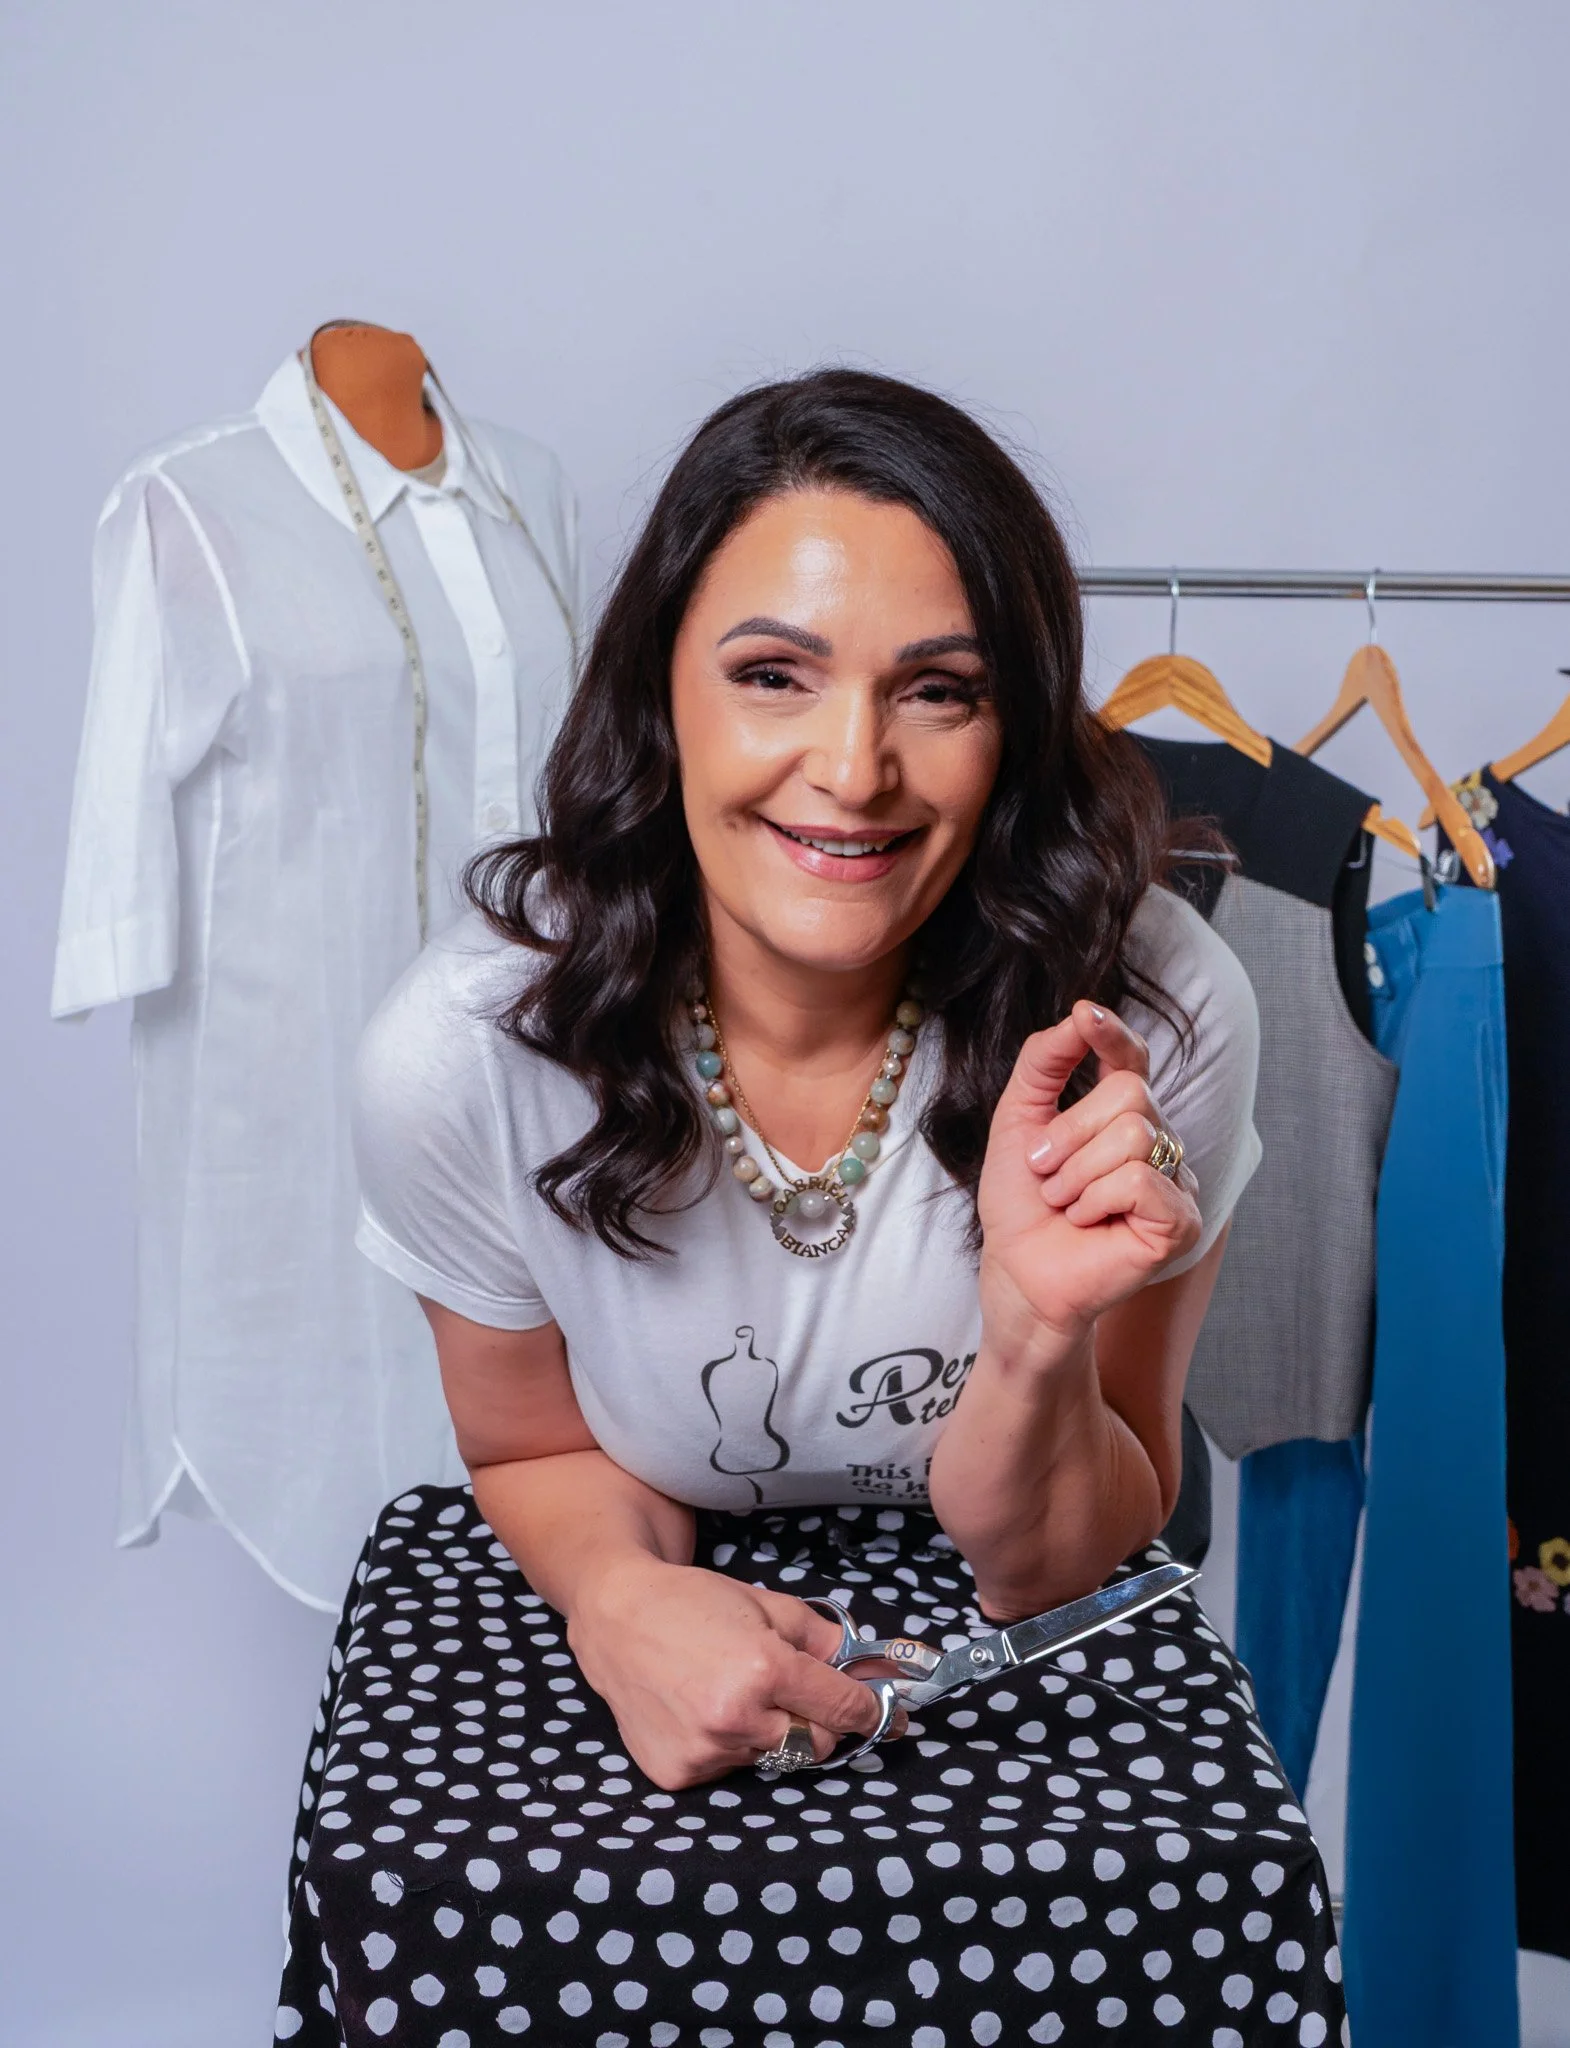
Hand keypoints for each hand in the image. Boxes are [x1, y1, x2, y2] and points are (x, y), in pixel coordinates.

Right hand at [566, 1555, 895, 1789]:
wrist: (616, 1617)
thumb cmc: (693, 1602)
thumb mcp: (767, 1605)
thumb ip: (822, 1641)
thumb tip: (868, 1670)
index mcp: (765, 1670)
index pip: (843, 1709)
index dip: (868, 1710)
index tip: (878, 1711)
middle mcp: (737, 1718)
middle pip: (816, 1745)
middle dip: (818, 1722)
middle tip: (797, 1695)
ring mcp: (705, 1751)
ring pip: (771, 1758)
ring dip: (770, 1733)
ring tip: (734, 1693)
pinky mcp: (678, 1773)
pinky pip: (729, 1769)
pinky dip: (729, 1746)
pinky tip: (702, 1711)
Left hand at [977, 1000, 1201, 1352]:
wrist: (1017, 1270)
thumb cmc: (1021, 1203)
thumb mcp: (1017, 1119)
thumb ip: (1046, 1061)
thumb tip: (1080, 1012)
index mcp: (1119, 1114)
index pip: (1132, 1058)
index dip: (1114, 1033)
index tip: (1086, 1014)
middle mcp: (1156, 1140)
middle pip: (1129, 1094)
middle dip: (1070, 1133)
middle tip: (1046, 1173)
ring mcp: (1175, 1179)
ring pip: (1134, 1135)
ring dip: (1077, 1173)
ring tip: (1065, 1202)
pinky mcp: (1180, 1220)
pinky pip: (1141, 1180)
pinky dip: (1098, 1200)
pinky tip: (1089, 1221)